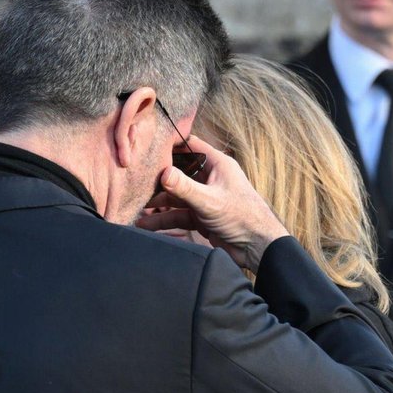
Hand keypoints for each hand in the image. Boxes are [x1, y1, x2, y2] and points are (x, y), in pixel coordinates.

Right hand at [136, 136, 286, 270]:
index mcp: (217, 165)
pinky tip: (146, 225)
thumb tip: (163, 173)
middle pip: (178, 173)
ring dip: (157, 204)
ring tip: (135, 209)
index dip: (170, 144)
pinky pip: (178, 215)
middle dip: (157, 179)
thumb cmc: (242, 217)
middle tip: (135, 182)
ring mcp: (204, 198)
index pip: (190, 146)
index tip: (148, 146)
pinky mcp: (201, 217)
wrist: (257, 247)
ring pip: (175, 197)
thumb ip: (184, 188)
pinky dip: (163, 220)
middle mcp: (209, 179)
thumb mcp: (209, 201)